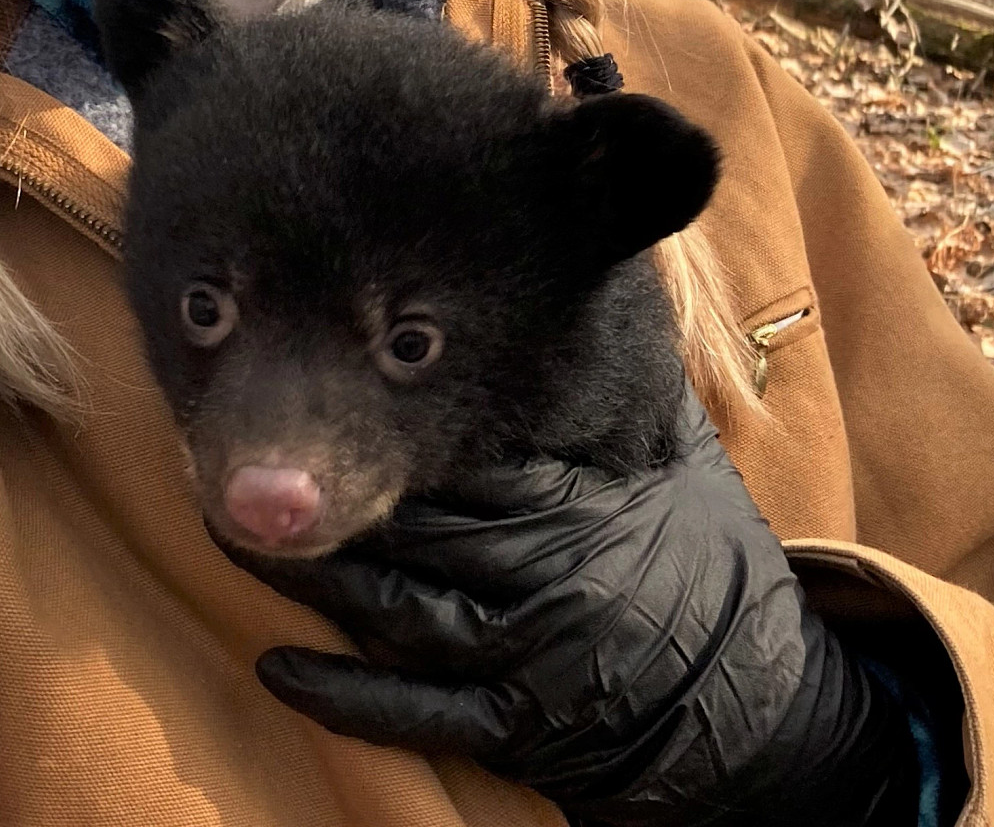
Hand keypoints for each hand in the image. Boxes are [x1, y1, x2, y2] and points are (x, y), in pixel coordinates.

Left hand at [238, 386, 921, 826]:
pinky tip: (276, 664)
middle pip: (408, 526)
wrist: (763, 714)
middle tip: (231, 451)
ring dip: (308, 576)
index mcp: (580, 495)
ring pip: (394, 611)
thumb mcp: (671, 453)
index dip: (374, 418)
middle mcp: (550, 573)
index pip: (458, 447)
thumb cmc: (702, 562)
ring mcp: (529, 660)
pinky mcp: (518, 733)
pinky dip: (339, 694)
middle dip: (322, 488)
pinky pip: (414, 715)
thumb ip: (609, 374)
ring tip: (230, 532)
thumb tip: (580, 260)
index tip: (305, 371)